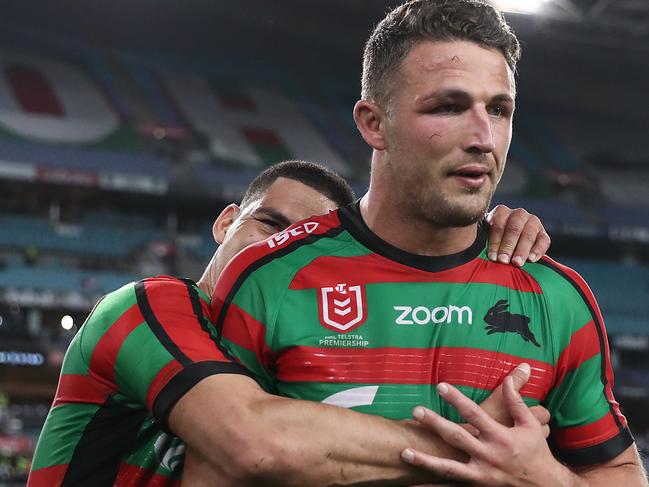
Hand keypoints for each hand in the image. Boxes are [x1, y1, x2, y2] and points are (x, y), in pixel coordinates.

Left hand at [402, 377, 571, 486]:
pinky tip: (413, 485)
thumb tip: (509, 377)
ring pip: (449, 468)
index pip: (473, 414)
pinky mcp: (477, 486)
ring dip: (426, 461)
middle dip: (435, 424)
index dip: (456, 399)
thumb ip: (516, 401)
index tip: (440, 386)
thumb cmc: (536, 452)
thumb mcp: (530, 425)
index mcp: (500, 437)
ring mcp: (481, 474)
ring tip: (405, 452)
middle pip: (456, 437)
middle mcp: (488, 456)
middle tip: (416, 411)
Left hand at [486, 206, 550, 266]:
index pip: (498, 225)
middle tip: (503, 261)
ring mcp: (532, 222)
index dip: (495, 242)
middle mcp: (518, 214)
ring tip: (516, 263)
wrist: (507, 243)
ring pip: (529, 234)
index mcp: (501, 212)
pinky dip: (538, 250)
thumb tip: (475, 250)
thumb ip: (482, 239)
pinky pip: (544, 241)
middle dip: (508, 246)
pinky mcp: (543, 234)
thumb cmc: (492, 241)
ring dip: (522, 250)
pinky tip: (531, 260)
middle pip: (514, 229)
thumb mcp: (485, 236)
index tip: (492, 257)